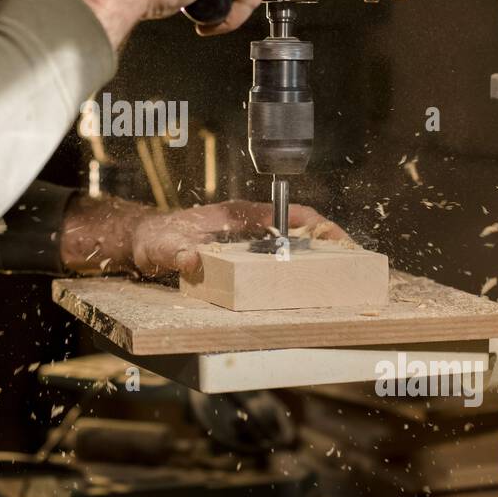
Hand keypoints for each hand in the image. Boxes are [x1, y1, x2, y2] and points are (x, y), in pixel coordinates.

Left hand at [60, 197, 350, 280]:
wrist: (143, 242)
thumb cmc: (156, 239)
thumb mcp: (164, 248)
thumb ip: (178, 254)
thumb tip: (194, 260)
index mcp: (237, 215)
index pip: (287, 213)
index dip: (317, 224)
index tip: (339, 239)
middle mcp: (248, 224)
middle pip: (299, 228)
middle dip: (329, 242)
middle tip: (354, 261)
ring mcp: (247, 238)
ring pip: (292, 243)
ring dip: (317, 255)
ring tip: (343, 274)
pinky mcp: (243, 254)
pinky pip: (278, 257)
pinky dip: (298, 265)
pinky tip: (308, 283)